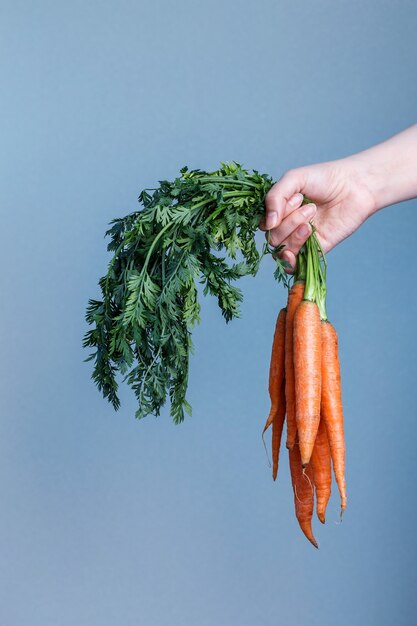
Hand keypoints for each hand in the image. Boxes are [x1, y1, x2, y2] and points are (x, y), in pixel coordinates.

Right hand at [259, 156, 376, 271]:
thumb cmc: (325, 178)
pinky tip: (300, 243)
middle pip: (273, 238)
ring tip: (313, 215)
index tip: (294, 197)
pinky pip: (295, 264)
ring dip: (294, 233)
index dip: (273, 215)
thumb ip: (274, 197)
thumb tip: (267, 225)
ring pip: (282, 250)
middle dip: (289, 221)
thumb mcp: (294, 179)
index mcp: (280, 212)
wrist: (355, 186)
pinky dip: (292, 259)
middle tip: (310, 206)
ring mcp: (301, 240)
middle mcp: (288, 227)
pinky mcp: (315, 250)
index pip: (264, 224)